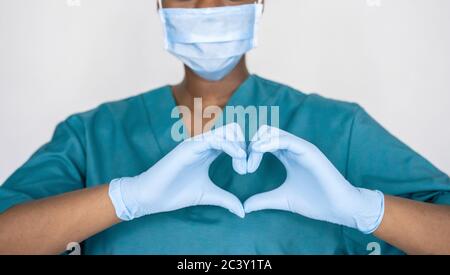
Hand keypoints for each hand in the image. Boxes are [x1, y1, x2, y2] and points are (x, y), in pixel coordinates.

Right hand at [109, 123, 246, 220]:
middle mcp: (204, 143)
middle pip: (234, 131)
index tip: (248, 170)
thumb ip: (226, 199)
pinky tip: (238, 158)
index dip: (245, 152)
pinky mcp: (190, 146)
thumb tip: (243, 211)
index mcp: (209, 151)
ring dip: (240, 146)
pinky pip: (215, 139)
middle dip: (246, 146)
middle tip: (247, 168)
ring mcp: (197, 143)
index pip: (234, 140)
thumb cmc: (175, 193)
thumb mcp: (208, 195)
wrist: (151, 196)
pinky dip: (230, 146)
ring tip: (242, 168)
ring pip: (227, 131)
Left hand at [244, 125, 384, 233]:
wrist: (339, 208)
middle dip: (249, 146)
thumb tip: (244, 207)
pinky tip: (258, 152)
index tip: (241, 169)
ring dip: (256, 144)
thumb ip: (263, 200)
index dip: (249, 151)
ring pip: (272, 132)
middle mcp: (293, 148)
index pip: (262, 142)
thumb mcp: (282, 199)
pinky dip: (269, 143)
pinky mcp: (309, 150)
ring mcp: (301, 147)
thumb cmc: (315, 202)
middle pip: (264, 133)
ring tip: (249, 164)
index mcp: (287, 155)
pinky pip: (286, 139)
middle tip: (243, 166)